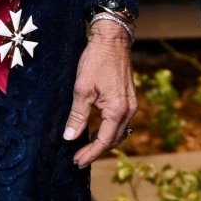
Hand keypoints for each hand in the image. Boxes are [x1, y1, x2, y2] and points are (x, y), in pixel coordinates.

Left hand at [63, 21, 136, 167]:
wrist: (112, 39)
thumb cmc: (96, 60)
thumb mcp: (82, 89)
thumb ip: (78, 115)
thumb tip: (70, 137)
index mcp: (117, 110)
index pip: (104, 141)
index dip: (90, 153)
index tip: (76, 161)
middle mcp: (128, 110)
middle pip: (114, 140)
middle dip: (96, 152)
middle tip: (79, 160)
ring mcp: (131, 104)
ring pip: (119, 132)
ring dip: (104, 143)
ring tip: (87, 150)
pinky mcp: (129, 98)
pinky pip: (120, 122)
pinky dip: (109, 131)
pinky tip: (98, 132)